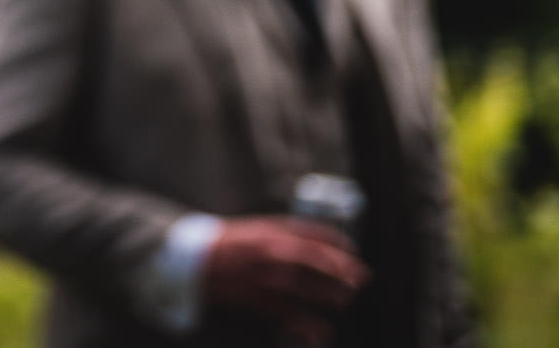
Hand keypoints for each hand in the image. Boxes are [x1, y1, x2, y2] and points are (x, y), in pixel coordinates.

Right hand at [204, 216, 368, 337]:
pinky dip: (308, 324)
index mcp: (274, 231)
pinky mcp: (259, 298)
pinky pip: (289, 313)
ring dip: (330, 294)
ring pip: (307, 286)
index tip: (354, 252)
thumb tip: (318, 241)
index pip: (316, 234)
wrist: (198, 259)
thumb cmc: (232, 241)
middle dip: (343, 270)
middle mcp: (273, 251)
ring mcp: (266, 276)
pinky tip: (321, 332)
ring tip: (345, 300)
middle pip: (317, 260)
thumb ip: (287, 233)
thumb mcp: (261, 227)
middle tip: (360, 279)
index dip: (339, 244)